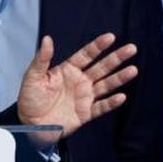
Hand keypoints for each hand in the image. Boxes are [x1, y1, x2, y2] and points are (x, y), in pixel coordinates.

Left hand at [17, 33, 137, 138]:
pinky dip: (111, 103)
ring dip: (119, 78)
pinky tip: (121, 96)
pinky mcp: (86, 113)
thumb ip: (42, 59)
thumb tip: (47, 39)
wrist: (29, 124)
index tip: (110, 37)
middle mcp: (79, 82)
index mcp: (67, 71)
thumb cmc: (29, 99)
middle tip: (131, 48)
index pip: (86, 55)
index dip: (98, 46)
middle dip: (116, 58)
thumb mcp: (33, 77)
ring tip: (133, 70)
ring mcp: (84, 97)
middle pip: (101, 67)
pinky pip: (101, 107)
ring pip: (106, 85)